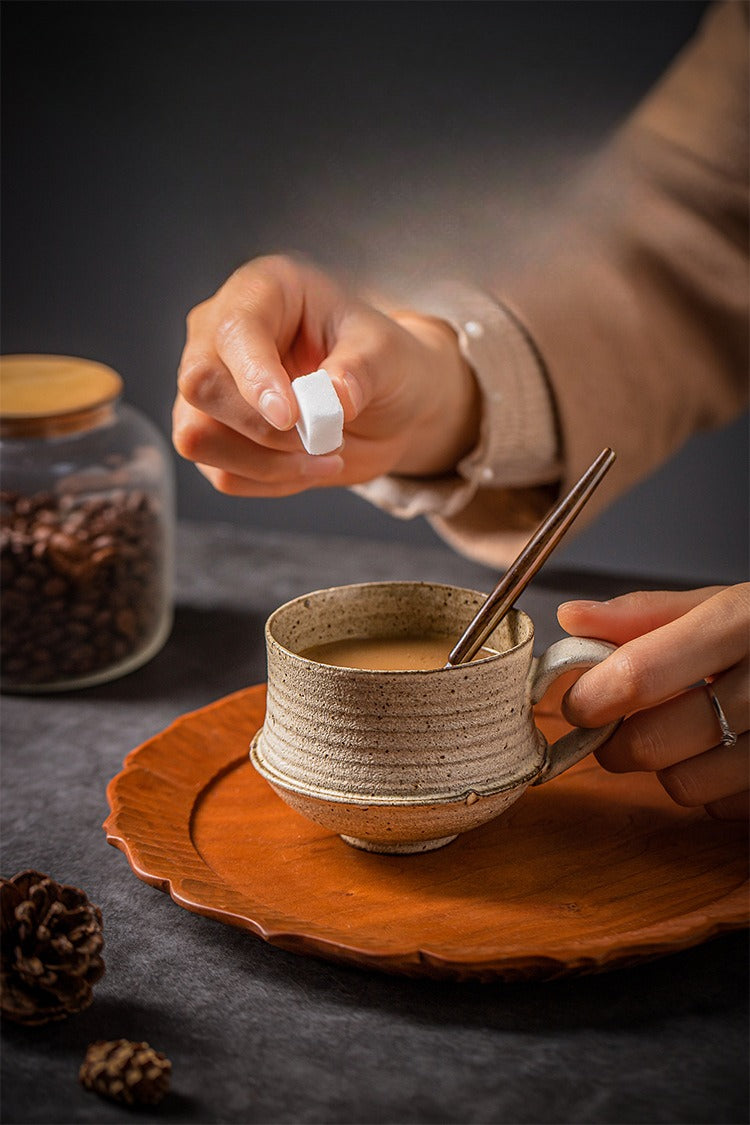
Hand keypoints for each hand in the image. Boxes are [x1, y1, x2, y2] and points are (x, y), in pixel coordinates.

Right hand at [172, 255, 479, 495]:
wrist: (388, 404)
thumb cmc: (382, 361)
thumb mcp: (387, 353)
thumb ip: (362, 368)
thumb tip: (335, 397)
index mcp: (261, 292)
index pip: (233, 332)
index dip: (255, 377)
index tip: (292, 417)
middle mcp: (221, 336)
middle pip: (200, 386)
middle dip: (263, 428)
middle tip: (325, 436)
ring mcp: (212, 390)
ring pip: (199, 438)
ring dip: (266, 463)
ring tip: (325, 454)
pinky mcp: (217, 437)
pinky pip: (224, 474)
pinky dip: (272, 480)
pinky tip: (311, 466)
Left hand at [557, 584, 748, 819]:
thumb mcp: (729, 606)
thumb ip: (649, 615)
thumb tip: (572, 619)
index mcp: (745, 623)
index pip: (642, 672)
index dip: (593, 696)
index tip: (579, 703)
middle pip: (653, 740)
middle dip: (616, 742)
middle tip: (615, 729)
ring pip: (684, 784)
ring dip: (667, 767)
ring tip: (687, 735)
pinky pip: (726, 807)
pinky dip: (714, 788)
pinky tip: (730, 753)